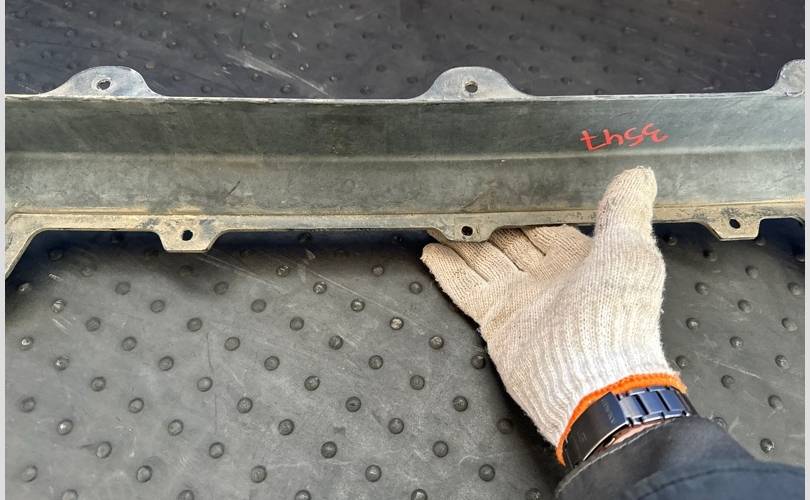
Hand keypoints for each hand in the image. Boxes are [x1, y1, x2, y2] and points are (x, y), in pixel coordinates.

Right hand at [421, 167, 683, 464]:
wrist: (593, 376)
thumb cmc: (618, 316)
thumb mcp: (629, 249)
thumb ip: (625, 210)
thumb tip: (638, 175)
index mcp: (578, 259)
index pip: (543, 227)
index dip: (523, 210)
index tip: (502, 191)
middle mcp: (546, 277)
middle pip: (509, 243)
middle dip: (489, 225)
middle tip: (463, 204)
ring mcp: (518, 298)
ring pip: (483, 260)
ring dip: (461, 242)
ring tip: (440, 223)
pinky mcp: (495, 317)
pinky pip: (465, 286)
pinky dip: (447, 269)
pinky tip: (431, 252)